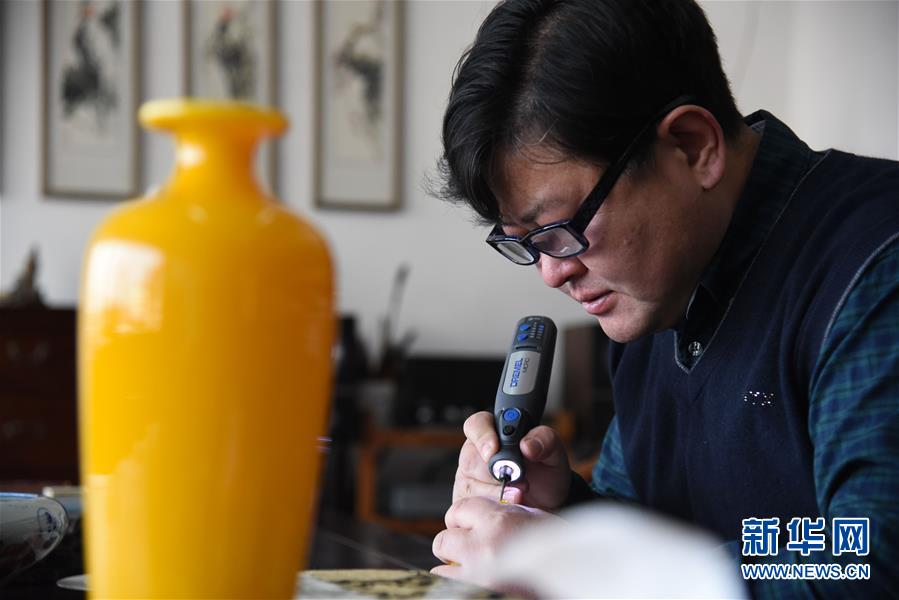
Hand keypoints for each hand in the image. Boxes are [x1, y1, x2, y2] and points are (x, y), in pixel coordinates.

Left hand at [431, 495, 559, 582]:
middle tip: (468, 549)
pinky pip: (447, 587)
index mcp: (499, 520)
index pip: (458, 509)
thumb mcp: (535, 519)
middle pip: (443, 539)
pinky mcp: (476, 591)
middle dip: (453, 543)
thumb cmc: (562, 547)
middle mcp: (484, 545)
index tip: (468, 525)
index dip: (462, 518)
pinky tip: (471, 581)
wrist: (576, 577)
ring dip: (453, 567)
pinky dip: (455, 583)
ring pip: (441, 567)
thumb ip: (505, 513)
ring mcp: (478, 574)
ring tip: (472, 568)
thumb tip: (484, 511)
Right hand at [453, 411, 570, 510]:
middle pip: (472, 459)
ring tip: (520, 495)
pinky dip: (494, 507)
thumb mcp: (554, 452)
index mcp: (493, 432)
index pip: (476, 425)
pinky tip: (510, 507)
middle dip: (496, 474)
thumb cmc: (546, 472)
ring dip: (498, 494)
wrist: (548, 503)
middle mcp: (476, 453)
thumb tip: (526, 445)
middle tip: (521, 482)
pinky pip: (472, 506)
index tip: (494, 450)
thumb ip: (544, 439)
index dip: (482, 436)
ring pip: (472, 485)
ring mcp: (470, 478)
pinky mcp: (468, 501)